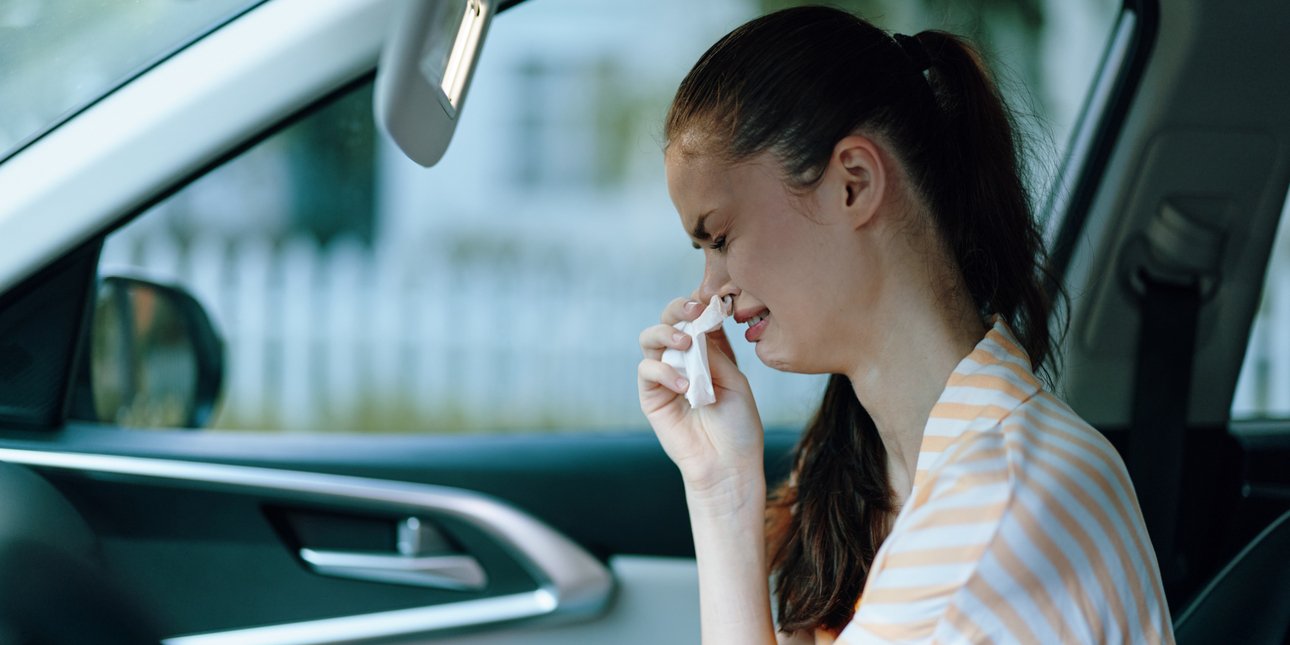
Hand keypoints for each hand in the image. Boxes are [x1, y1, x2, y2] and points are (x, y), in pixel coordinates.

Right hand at [637, 297, 765, 500]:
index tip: (711, 298)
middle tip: (693, 312)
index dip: (700, 303)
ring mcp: (665, 375)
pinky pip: (646, 370)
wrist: (727, 465)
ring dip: (666, 333)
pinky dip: (664, 371)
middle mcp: (684, 359)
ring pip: (650, 337)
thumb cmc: (738, 425)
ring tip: (685, 345)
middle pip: (669, 319)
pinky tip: (684, 386)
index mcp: (710, 351)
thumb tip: (696, 326)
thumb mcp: (734, 381)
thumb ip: (713, 352)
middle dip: (679, 309)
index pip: (698, 317)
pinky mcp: (651, 396)